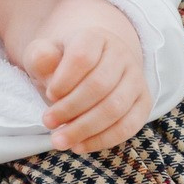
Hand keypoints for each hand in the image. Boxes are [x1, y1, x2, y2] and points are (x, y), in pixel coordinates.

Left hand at [27, 0, 152, 152]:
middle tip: (47, 123)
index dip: (64, 80)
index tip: (49, 95)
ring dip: (85, 128)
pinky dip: (103, 139)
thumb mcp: (44, 55)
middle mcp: (121, 54)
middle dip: (70, 109)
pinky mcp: (144, 102)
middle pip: (99, 85)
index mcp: (95, 37)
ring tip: (60, 140)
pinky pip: (129, 126)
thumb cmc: (62, 63)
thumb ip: (40, 56)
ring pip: (115, 108)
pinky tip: (79, 146)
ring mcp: (136, 78)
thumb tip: (45, 59)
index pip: (82, 57)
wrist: (91, 67)